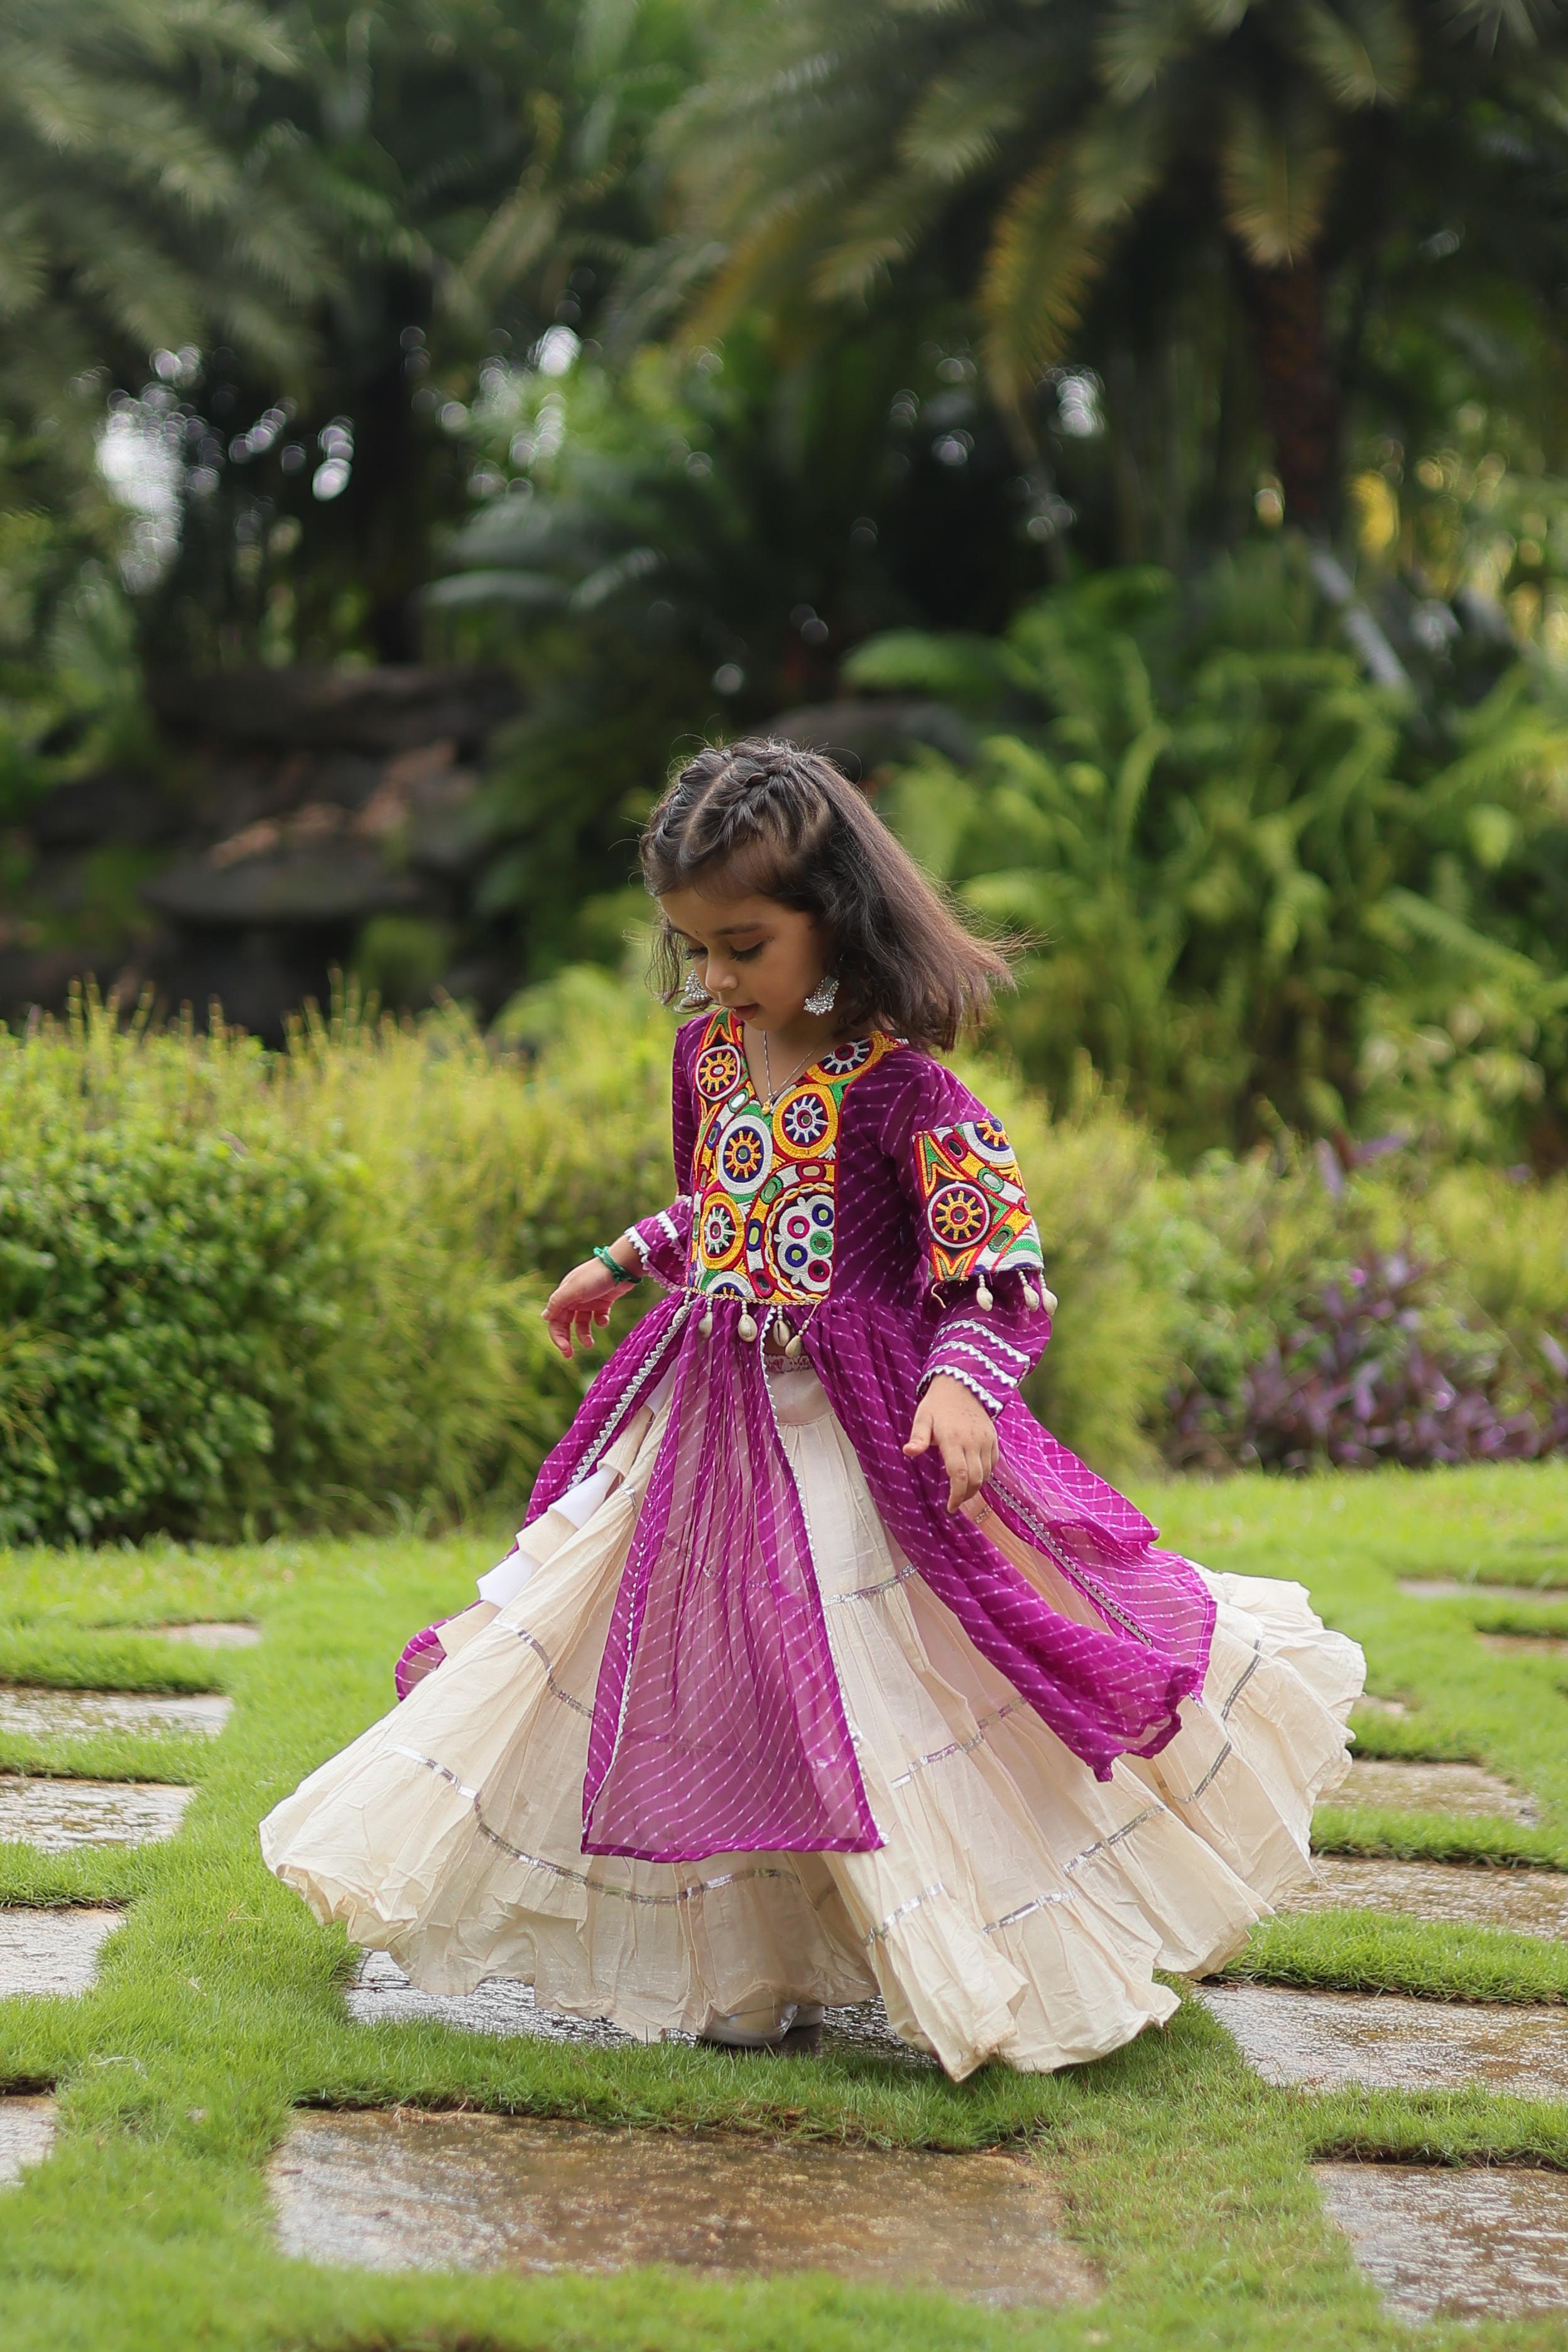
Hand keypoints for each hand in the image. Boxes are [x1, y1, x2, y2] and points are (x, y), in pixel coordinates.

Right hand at [542, 1251, 636, 1359]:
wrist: (622, 1265)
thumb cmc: (596, 1276)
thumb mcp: (574, 1290)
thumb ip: (558, 1303)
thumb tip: (543, 1316)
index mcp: (564, 1295)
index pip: (554, 1320)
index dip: (557, 1336)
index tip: (564, 1350)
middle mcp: (574, 1299)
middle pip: (565, 1324)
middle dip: (566, 1339)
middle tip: (569, 1355)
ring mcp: (589, 1300)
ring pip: (582, 1323)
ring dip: (584, 1334)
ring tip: (589, 1343)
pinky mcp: (604, 1301)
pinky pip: (598, 1317)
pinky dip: (601, 1322)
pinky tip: (604, 1320)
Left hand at [902, 1374, 998, 1513]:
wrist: (962, 1385)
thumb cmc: (937, 1404)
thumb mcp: (922, 1417)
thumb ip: (918, 1437)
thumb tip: (908, 1452)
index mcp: (953, 1439)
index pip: (959, 1475)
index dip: (956, 1496)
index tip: (950, 1507)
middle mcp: (973, 1441)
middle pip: (975, 1479)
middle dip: (965, 1496)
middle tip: (955, 1502)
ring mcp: (986, 1440)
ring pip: (986, 1474)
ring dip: (976, 1487)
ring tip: (963, 1492)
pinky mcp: (993, 1438)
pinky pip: (993, 1463)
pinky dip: (985, 1474)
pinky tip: (974, 1476)